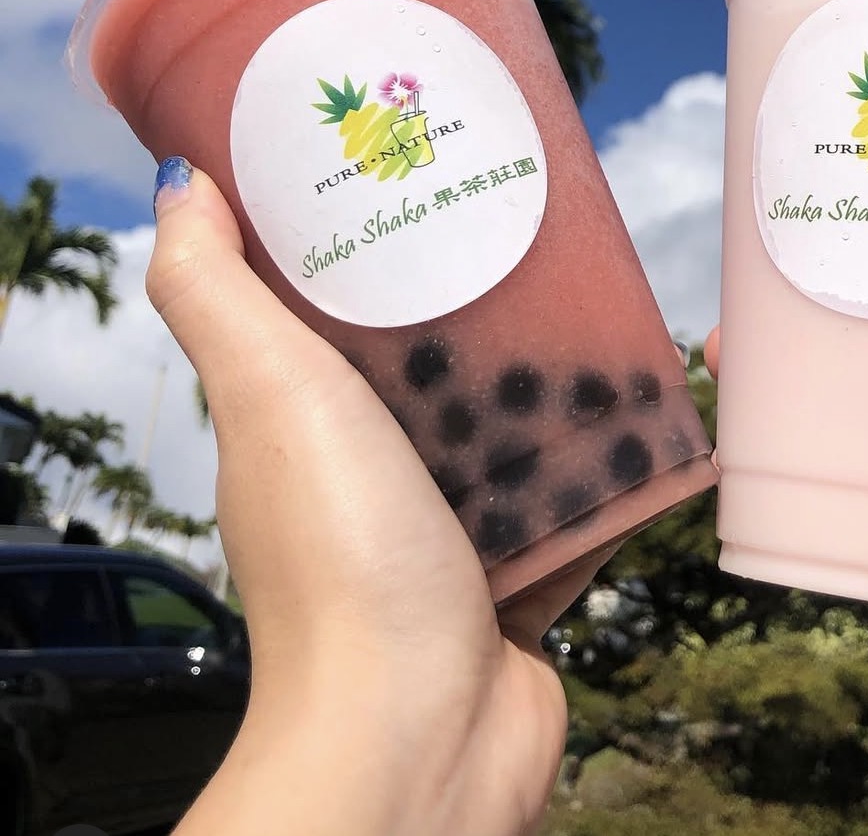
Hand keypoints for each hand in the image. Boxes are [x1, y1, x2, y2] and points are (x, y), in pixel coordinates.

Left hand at [149, 165, 591, 835]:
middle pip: (430, 364)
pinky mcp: (521, 576)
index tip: (412, 167)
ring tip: (608, 303)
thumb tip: (179, 186)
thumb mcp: (270, 396)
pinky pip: (575, 502)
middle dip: (479, 304)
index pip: (326, 310)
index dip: (361, 241)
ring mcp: (448, 531)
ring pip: (510, 430)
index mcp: (302, 422)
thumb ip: (216, 293)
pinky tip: (655, 407)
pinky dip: (610, 466)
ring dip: (553, 382)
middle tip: (534, 226)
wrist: (419, 734)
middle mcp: (371, 474)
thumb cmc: (342, 556)